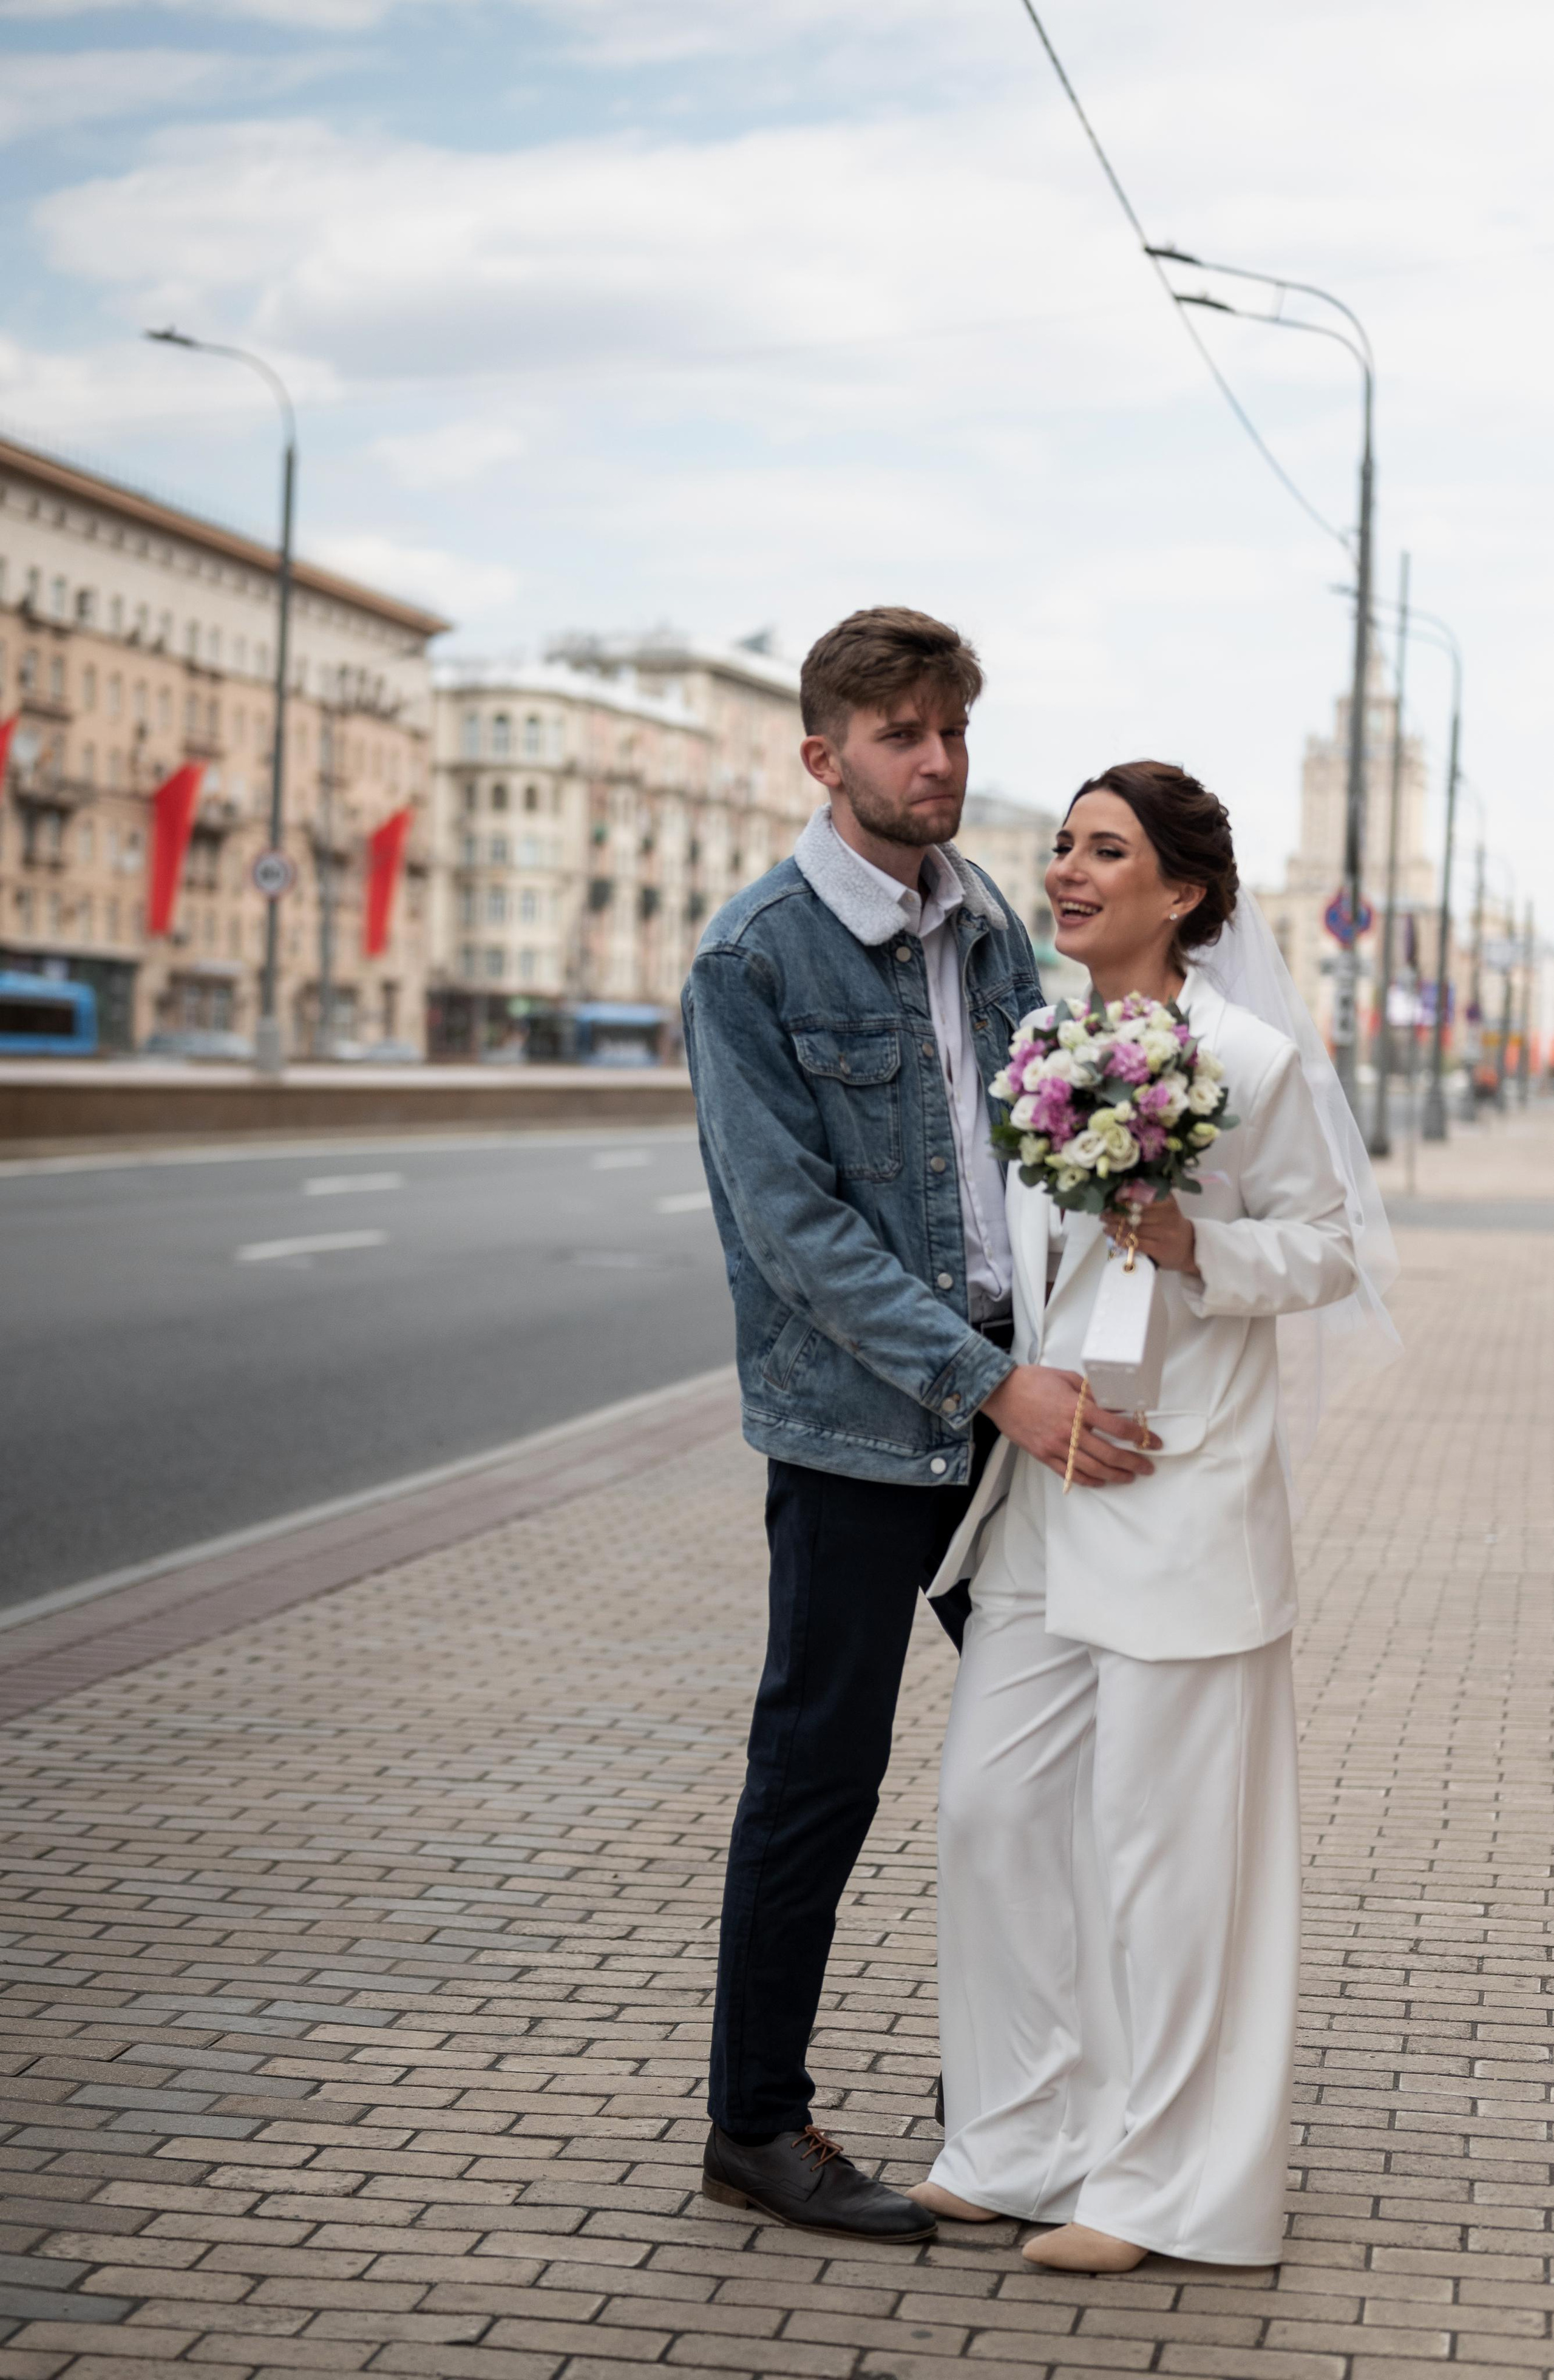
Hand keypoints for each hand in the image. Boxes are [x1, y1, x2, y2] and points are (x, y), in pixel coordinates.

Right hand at [981, 1364, 1158, 1487]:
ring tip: (1129, 1477)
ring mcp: (1055, 1446)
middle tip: (1148, 1467)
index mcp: (1077, 1408)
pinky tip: (1101, 1481)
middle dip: (1133, 1463)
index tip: (1152, 1441)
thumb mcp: (1068, 1378)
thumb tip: (1114, 1405)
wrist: (1000, 1393)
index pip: (1117, 1427)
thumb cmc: (1032, 1381)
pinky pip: (1070, 1474)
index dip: (1139, 1436)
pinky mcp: (1044, 1455)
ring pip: (1092, 1469)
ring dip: (1115, 1475)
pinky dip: (1088, 1480)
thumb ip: (1092, 1393)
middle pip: (1109, 1454)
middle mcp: (1069, 1430)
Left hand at [1104, 1192, 1198, 1274]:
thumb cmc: (1172, 1226)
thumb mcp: (1166, 1209)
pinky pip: (1136, 1243)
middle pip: (1135, 1214)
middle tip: (1104, 1216)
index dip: (1124, 1199)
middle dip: (1115, 1215)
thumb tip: (1120, 1194)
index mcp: (1168, 1203)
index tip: (1113, 1200)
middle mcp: (1167, 1217)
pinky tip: (1115, 1239)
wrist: (1191, 1249)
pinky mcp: (1160, 1249)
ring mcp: (1164, 1234)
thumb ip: (1149, 1200)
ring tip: (1106, 1228)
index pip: (1142, 1198)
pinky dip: (1123, 1241)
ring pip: (1133, 1229)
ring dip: (1115, 1229)